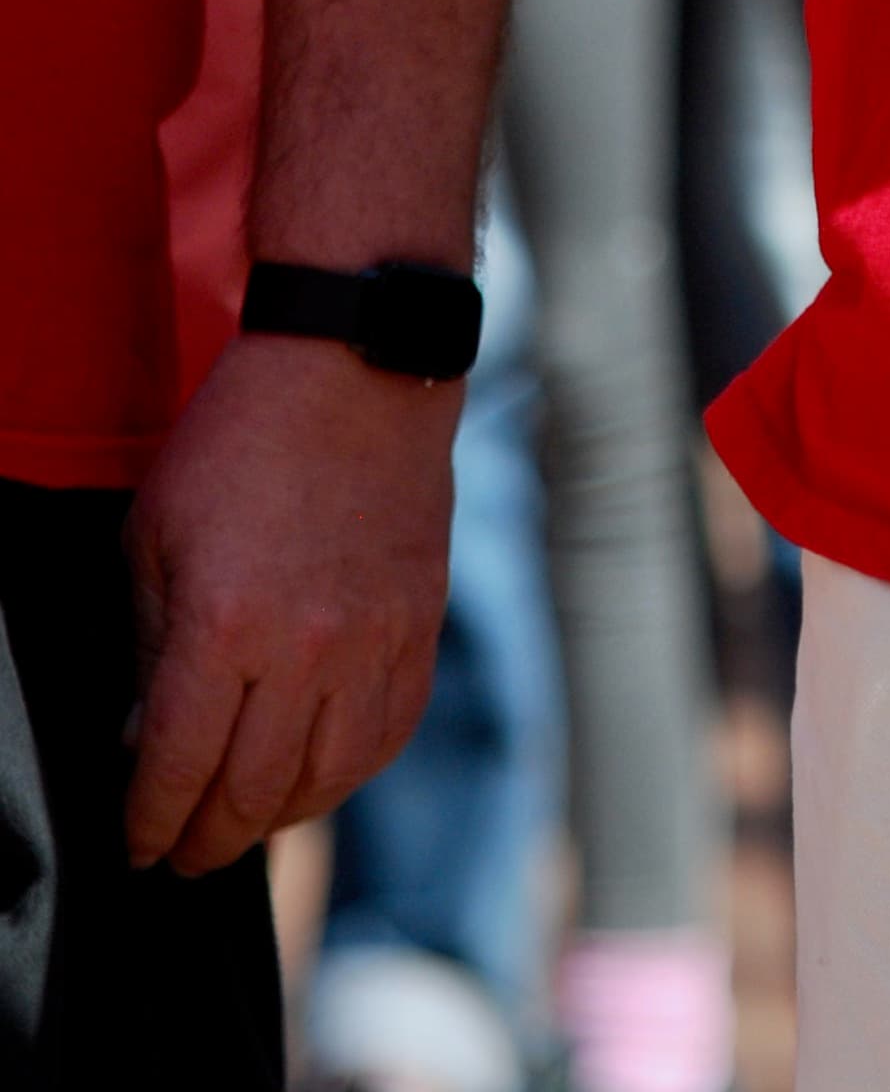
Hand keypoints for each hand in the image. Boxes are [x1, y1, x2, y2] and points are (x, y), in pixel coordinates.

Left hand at [124, 336, 460, 876]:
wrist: (354, 368)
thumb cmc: (239, 441)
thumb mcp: (154, 536)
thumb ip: (147, 647)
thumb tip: (145, 738)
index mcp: (225, 625)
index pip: (177, 770)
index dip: (148, 824)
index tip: (138, 845)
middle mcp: (307, 648)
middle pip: (252, 794)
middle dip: (207, 841)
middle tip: (185, 853)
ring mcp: (374, 640)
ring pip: (327, 780)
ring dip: (279, 818)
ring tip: (248, 819)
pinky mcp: (419, 624)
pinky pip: (390, 732)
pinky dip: (351, 771)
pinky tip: (318, 771)